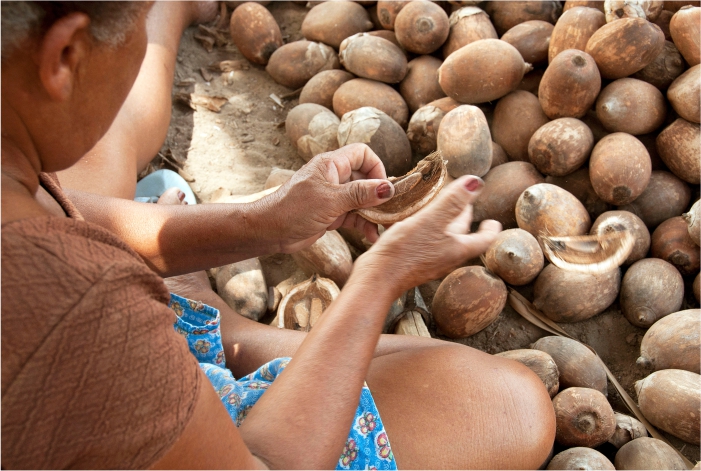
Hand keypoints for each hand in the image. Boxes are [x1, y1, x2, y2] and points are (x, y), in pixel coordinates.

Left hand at [264, 144, 395, 252]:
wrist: (269, 232)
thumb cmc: (294, 209)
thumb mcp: (331, 200)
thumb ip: (360, 194)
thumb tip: (388, 188)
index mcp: (332, 164)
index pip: (362, 154)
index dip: (376, 167)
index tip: (382, 187)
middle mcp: (334, 177)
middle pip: (365, 179)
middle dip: (379, 195)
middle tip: (391, 211)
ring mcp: (333, 197)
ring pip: (361, 200)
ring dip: (373, 213)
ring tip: (384, 227)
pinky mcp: (331, 214)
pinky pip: (354, 216)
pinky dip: (363, 225)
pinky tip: (371, 236)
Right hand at [355, 176, 501, 295]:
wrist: (378, 278)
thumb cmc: (405, 251)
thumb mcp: (431, 220)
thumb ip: (453, 201)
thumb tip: (477, 182)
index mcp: (458, 249)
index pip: (483, 239)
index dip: (491, 229)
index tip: (493, 221)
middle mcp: (447, 257)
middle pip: (462, 236)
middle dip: (464, 217)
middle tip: (465, 202)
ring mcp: (429, 260)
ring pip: (443, 238)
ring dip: (445, 222)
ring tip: (440, 208)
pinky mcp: (413, 261)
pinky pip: (426, 241)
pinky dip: (426, 228)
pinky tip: (415, 221)